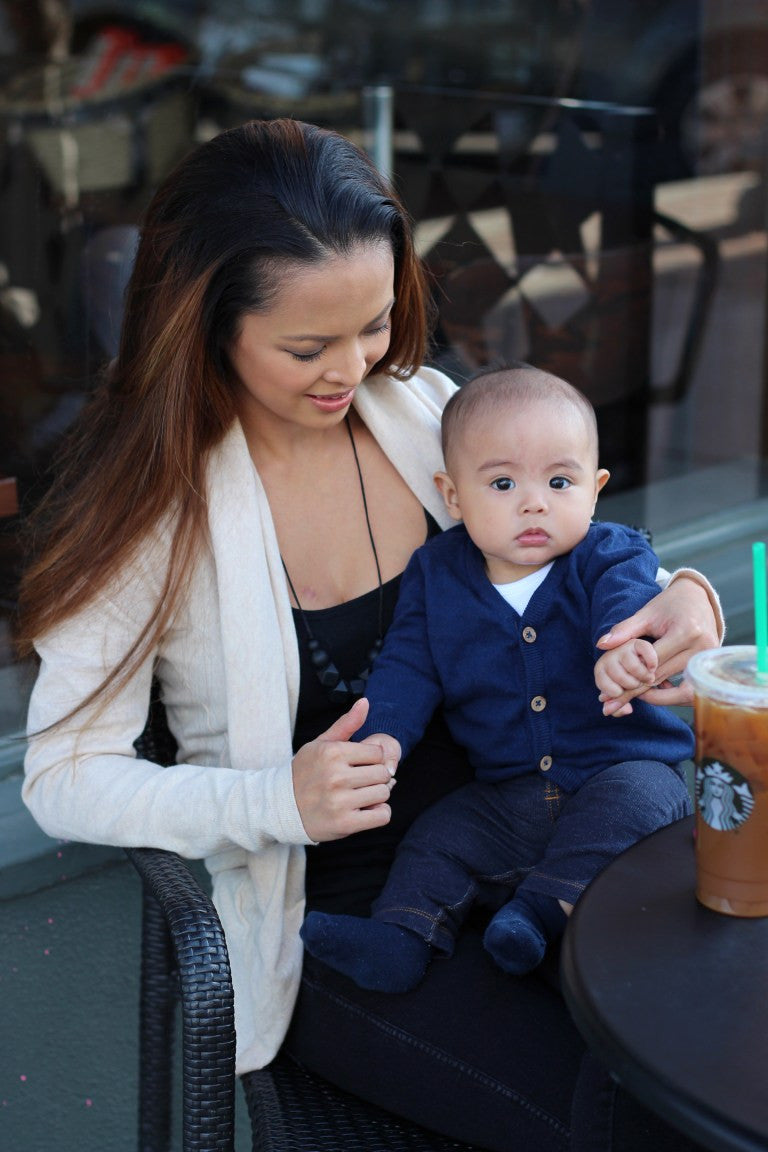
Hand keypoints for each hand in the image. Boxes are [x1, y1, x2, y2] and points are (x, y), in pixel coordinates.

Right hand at [291, 698, 397, 841]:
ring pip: (384, 793)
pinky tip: (364, 810)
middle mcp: (336, 776)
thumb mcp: (321, 744)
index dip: (371, 759)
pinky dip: (379, 813)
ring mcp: (340, 802)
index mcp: (332, 753)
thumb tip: (366, 702)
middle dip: (375, 777)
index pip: (378, 753)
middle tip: (359, 782)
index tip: (358, 765)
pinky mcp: (345, 824)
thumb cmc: (305, 773)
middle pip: (383, 773)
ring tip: (359, 796)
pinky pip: (382, 816)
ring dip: (377, 796)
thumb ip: (346, 724)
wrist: (281, 807)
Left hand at [597, 577, 717, 712]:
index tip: (610, 694)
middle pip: (664, 677)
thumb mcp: (646, 614)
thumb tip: (601, 645)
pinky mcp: (711, 666)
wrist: (699, 598)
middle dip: (637, 692)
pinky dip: (671, 694)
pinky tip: (653, 695)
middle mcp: (701, 647)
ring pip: (677, 688)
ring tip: (633, 700)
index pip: (653, 663)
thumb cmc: (670, 605)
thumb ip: (625, 630)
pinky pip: (690, 688)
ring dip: (656, 697)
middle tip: (612, 706)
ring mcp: (709, 658)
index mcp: (685, 632)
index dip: (630, 678)